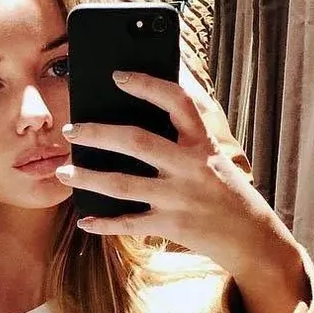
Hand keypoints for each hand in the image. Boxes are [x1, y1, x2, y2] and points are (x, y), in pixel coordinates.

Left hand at [54, 71, 294, 282]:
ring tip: (62, 172)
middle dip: (99, 134)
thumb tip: (169, 88)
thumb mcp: (218, 154)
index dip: (148, 85)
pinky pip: (129, 224)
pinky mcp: (171, 226)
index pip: (177, 102)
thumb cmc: (228, 190)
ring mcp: (179, 198)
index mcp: (202, 143)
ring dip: (87, 178)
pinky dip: (104, 224)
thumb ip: (190, 129)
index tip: (118, 76)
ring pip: (122, 185)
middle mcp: (190, 167)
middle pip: (137, 142)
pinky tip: (84, 221)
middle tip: (70, 129)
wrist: (251, 237)